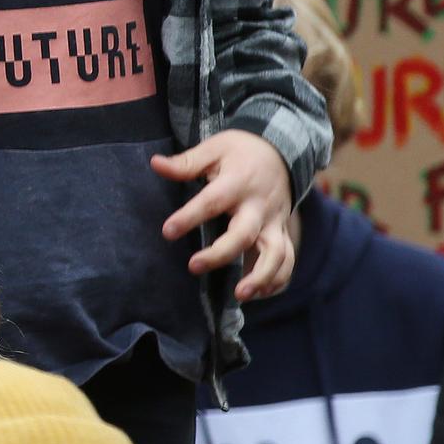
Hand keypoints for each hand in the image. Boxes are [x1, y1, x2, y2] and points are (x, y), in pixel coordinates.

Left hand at [154, 130, 294, 300]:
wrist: (281, 149)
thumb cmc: (240, 150)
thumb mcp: (214, 148)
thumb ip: (186, 162)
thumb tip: (155, 163)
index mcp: (237, 182)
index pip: (212, 201)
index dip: (190, 217)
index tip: (167, 231)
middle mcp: (259, 206)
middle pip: (244, 234)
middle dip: (221, 254)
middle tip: (193, 266)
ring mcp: (275, 221)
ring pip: (276, 253)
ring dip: (261, 276)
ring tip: (240, 295)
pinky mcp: (283, 232)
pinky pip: (288, 260)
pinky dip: (278, 280)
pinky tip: (259, 294)